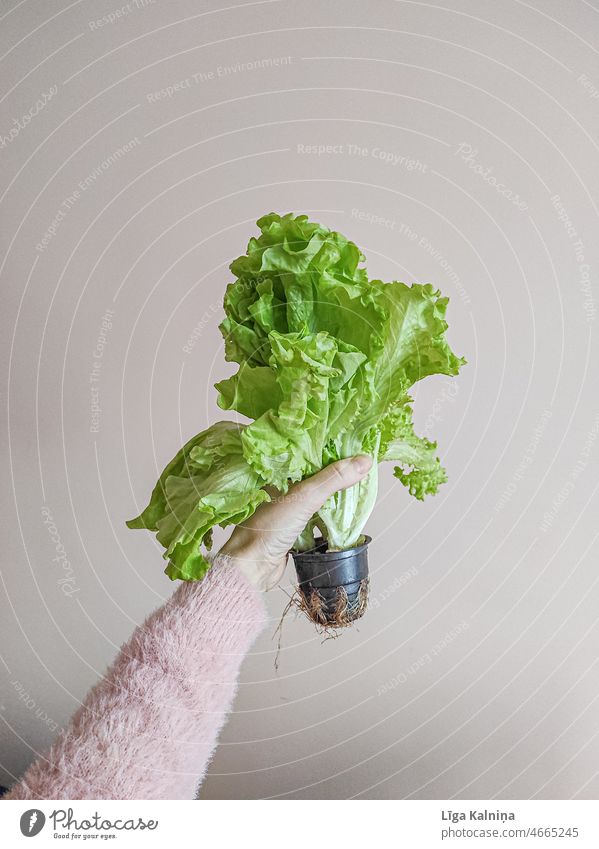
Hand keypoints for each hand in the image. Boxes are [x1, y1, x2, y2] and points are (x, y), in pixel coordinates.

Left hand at [219, 456, 372, 589]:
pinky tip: (346, 516)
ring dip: (337, 498)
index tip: (356, 447)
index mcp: (279, 473)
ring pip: (319, 499)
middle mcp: (283, 489)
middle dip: (339, 475)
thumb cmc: (268, 528)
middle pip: (318, 476)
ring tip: (360, 488)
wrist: (251, 567)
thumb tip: (364, 460)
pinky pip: (318, 519)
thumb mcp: (305, 497)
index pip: (310, 454)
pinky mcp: (294, 530)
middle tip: (364, 468)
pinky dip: (332, 518)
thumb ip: (333, 479)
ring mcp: (289, 510)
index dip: (333, 450)